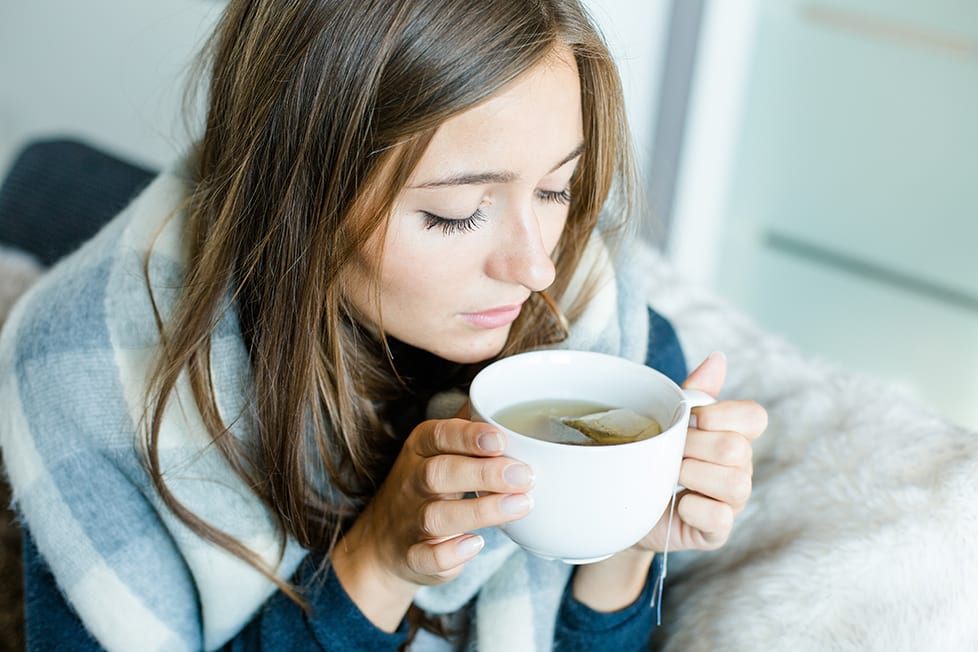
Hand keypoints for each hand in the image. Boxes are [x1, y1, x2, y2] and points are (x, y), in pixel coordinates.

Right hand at [331, 417, 533, 629]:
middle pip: (440, 473)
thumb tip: (506, 388)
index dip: (469, 436)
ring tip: (519, 506)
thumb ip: (469, 422)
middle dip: (483, 473)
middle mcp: (412, 482)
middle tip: (524, 475)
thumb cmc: (426, 486)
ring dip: (480, 511)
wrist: (381, 542)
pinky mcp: (413, 556)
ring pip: (437, 515)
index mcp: (421, 449)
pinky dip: (450, 554)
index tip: (500, 439)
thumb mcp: (439, 449)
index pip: (439, 435)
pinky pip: (426, 557)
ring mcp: (410, 521)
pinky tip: (475, 544)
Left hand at [572, 352, 766, 612]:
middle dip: (694, 446)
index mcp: (732, 436)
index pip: (755, 416)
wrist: (624, 506)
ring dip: (693, 476)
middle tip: (669, 452)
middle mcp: (740, 468)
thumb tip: (718, 357)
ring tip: (670, 477)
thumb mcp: (668, 422)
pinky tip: (677, 505)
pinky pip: (719, 518)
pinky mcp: (718, 532)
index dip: (721, 415)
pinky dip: (692, 508)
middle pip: (737, 448)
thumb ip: (695, 393)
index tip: (690, 420)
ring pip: (734, 483)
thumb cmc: (651, 458)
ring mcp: (732, 502)